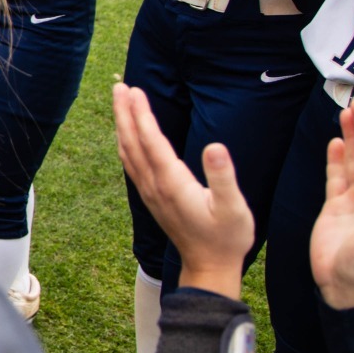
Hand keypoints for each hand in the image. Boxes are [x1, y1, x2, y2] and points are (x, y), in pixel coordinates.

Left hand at [113, 83, 252, 297]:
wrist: (209, 267)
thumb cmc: (226, 237)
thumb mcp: (234, 207)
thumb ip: (223, 177)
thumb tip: (215, 146)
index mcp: (173, 184)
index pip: (151, 141)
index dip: (142, 114)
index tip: (134, 90)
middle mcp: (154, 186)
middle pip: (132, 142)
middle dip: (124, 113)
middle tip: (118, 85)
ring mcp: (150, 193)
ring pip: (129, 152)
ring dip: (122, 125)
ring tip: (120, 101)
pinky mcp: (151, 198)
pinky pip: (132, 164)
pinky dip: (126, 143)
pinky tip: (126, 135)